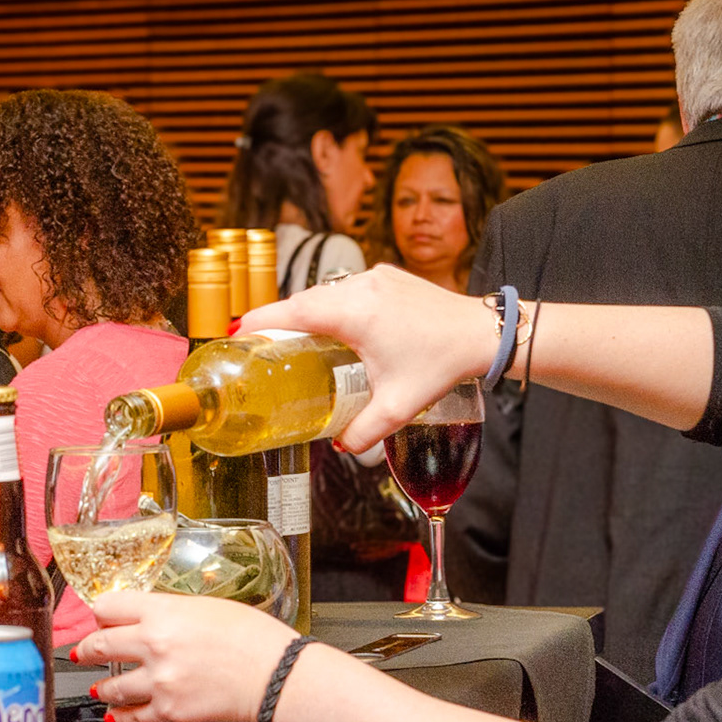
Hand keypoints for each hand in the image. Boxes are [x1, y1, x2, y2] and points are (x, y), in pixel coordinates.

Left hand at [74, 592, 300, 721]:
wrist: (277, 676)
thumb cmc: (254, 637)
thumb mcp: (208, 606)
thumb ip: (169, 611)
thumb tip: (146, 619)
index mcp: (162, 612)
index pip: (108, 606)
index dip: (101, 613)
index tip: (99, 618)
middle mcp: (153, 645)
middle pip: (99, 645)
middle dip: (88, 649)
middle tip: (83, 652)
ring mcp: (158, 682)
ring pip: (110, 686)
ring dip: (103, 686)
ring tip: (100, 687)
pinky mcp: (169, 712)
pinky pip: (132, 717)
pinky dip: (121, 716)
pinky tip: (117, 714)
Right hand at [237, 264, 498, 452]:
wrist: (482, 333)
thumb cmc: (442, 363)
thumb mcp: (399, 405)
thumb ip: (364, 430)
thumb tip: (341, 444)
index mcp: (356, 312)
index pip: (294, 311)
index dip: (261, 322)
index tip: (239, 334)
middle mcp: (361, 287)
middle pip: (304, 301)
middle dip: (281, 321)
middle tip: (261, 346)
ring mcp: (375, 277)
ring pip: (326, 293)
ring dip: (308, 313)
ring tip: (294, 340)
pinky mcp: (388, 276)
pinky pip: (347, 289)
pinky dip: (332, 306)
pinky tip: (332, 330)